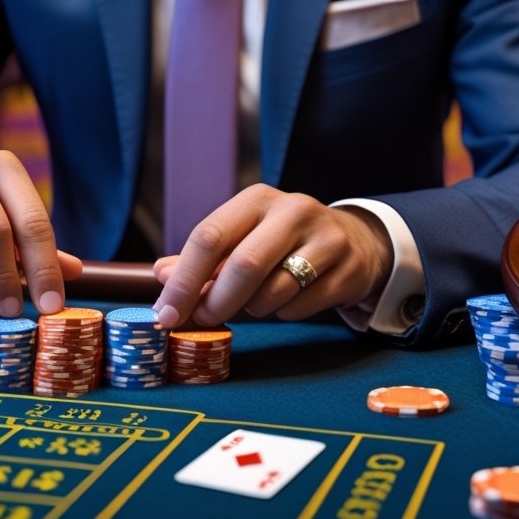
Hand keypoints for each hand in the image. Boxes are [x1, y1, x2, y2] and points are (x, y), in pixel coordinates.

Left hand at [151, 184, 393, 328]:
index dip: (184, 280)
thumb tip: (161, 274)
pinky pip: (300, 307)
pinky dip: (284, 313)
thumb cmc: (284, 241)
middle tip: (203, 320)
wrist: (356, 242)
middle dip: (216, 302)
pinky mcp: (348, 268)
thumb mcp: (244, 237)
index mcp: (257, 199)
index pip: (210, 236)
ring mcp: (326, 238)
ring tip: (255, 300)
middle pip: (244, 265)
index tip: (166, 312)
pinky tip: (289, 299)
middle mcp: (293, 210)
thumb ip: (203, 258)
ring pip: (273, 292)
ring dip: (254, 309)